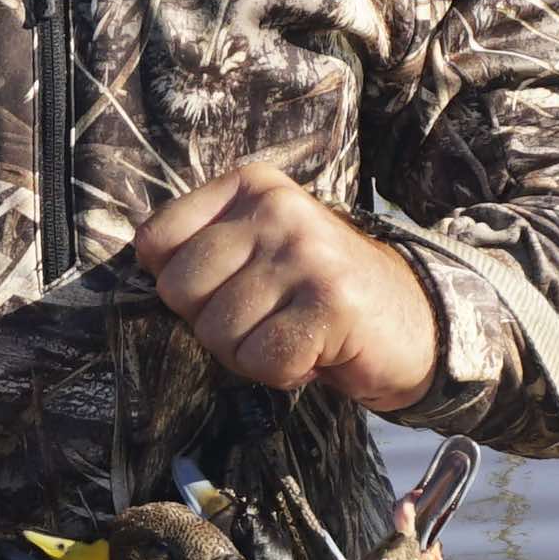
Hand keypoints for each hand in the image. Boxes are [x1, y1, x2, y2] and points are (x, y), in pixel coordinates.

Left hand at [133, 165, 439, 413]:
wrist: (414, 322)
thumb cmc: (318, 293)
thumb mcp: (256, 251)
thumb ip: (201, 250)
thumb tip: (144, 269)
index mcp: (251, 186)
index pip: (156, 240)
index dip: (183, 286)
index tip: (230, 289)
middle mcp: (277, 208)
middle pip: (179, 291)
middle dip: (215, 326)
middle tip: (267, 320)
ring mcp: (306, 252)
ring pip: (219, 333)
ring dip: (253, 354)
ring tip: (295, 334)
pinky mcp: (331, 301)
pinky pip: (262, 360)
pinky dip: (284, 373)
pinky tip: (317, 352)